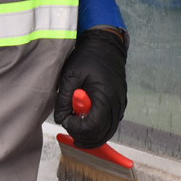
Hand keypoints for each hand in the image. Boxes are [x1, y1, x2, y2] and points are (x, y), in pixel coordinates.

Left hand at [55, 28, 127, 148]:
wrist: (106, 45)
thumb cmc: (87, 58)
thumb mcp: (69, 76)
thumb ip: (64, 99)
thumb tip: (60, 119)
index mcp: (104, 96)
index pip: (93, 126)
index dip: (77, 128)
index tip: (66, 119)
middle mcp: (116, 103)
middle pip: (102, 133)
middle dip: (83, 135)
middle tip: (69, 127)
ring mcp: (120, 104)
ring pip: (108, 132)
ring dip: (91, 135)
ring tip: (75, 129)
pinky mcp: (119, 104)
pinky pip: (111, 124)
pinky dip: (99, 130)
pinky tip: (86, 124)